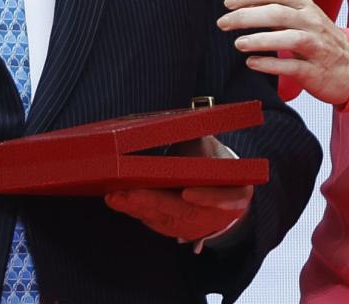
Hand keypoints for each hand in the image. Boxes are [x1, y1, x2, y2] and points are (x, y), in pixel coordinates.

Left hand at [103, 136, 251, 249]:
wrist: (216, 188)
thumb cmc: (213, 162)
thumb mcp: (214, 148)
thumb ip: (200, 140)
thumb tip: (183, 122)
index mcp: (234, 194)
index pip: (224, 198)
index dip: (207, 197)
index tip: (187, 193)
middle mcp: (212, 215)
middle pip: (183, 211)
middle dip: (153, 202)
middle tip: (128, 193)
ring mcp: (191, 225)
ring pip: (162, 218)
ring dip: (136, 207)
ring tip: (114, 196)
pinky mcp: (171, 226)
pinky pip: (151, 219)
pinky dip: (132, 209)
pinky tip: (115, 200)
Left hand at [219, 0, 348, 105]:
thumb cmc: (320, 41)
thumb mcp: (303, 18)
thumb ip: (277, 9)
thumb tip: (242, 5)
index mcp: (306, 7)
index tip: (228, 3)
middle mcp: (312, 23)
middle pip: (277, 13)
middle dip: (246, 16)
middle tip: (223, 23)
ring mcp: (316, 47)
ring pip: (288, 38)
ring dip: (260, 40)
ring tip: (238, 43)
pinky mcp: (316, 71)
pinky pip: (292, 66)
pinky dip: (270, 64)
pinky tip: (252, 63)